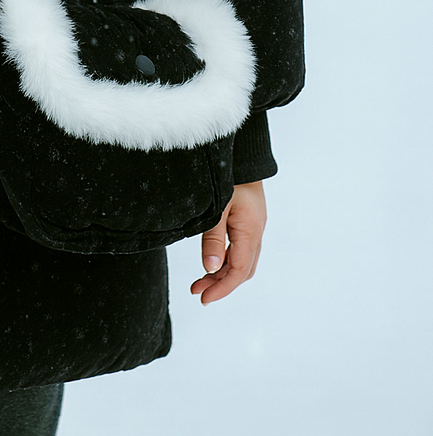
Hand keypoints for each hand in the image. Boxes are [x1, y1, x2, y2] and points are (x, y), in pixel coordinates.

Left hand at [190, 180, 265, 304]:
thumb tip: (209, 268)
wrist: (244, 154)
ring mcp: (254, 226)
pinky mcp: (249, 220)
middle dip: (220, 284)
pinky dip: (227, 259)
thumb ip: (213, 238)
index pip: (238, 271)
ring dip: (222, 272)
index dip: (221, 288)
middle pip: (241, 269)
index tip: (203, 298)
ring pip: (242, 260)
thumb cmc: (229, 176)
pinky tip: (213, 260)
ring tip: (200, 280)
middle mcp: (256, 232)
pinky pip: (241, 248)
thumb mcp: (217, 207)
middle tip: (197, 291)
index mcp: (250, 231)